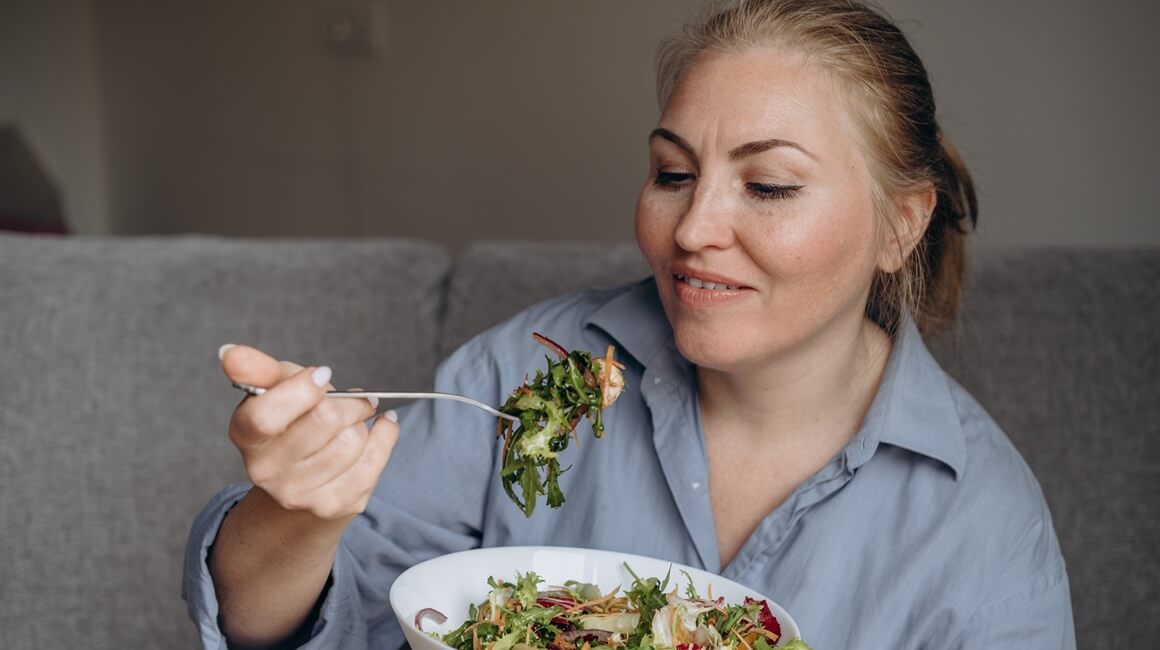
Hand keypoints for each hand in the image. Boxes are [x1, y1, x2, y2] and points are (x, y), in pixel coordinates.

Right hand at [218, 344, 398, 520]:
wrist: (300, 481)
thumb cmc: (290, 422)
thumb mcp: (273, 390)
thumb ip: (257, 369)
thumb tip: (230, 352)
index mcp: (246, 436)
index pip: (265, 415)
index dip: (302, 389)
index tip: (322, 375)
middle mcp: (266, 471)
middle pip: (324, 420)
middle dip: (346, 401)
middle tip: (350, 398)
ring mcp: (300, 493)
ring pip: (352, 440)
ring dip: (362, 422)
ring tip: (355, 420)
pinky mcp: (334, 505)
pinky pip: (375, 460)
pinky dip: (386, 435)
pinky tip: (382, 426)